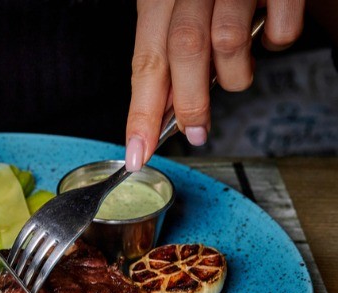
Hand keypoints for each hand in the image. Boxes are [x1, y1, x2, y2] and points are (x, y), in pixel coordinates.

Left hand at [124, 0, 305, 170]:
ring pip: (228, 42)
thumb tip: (165, 110)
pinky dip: (275, 43)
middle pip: (183, 53)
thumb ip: (170, 54)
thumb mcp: (179, 10)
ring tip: (235, 73)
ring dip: (233, 75)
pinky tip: (267, 35)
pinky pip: (278, 28)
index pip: (144, 63)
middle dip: (189, 104)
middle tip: (195, 131)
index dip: (141, 113)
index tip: (138, 153)